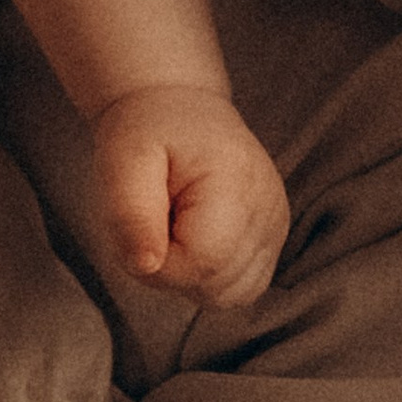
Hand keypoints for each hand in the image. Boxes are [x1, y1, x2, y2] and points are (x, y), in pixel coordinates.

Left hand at [89, 84, 289, 308]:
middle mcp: (269, 209)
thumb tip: (146, 267)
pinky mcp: (274, 238)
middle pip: (218, 286)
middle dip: (172, 270)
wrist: (180, 107)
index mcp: (236, 183)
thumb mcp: (123, 160)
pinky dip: (211, 275)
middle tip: (155, 222)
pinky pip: (243, 286)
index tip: (142, 227)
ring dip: (192, 276)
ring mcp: (277, 226)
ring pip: (233, 294)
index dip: (159, 262)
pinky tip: (194, 237)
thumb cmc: (148, 130)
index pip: (201, 262)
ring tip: (175, 227)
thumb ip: (130, 214)